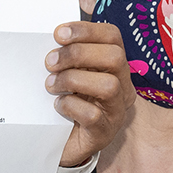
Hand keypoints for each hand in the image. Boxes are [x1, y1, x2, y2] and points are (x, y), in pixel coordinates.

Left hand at [49, 21, 133, 166]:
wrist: (60, 143)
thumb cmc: (65, 102)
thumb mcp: (67, 73)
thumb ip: (67, 53)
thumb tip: (55, 32)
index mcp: (114, 66)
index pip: (113, 36)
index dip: (86, 30)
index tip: (58, 34)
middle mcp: (122, 86)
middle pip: (114, 57)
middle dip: (78, 54)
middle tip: (50, 62)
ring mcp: (116, 111)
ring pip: (108, 85)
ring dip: (73, 80)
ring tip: (51, 85)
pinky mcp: (104, 132)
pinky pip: (92, 115)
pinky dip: (70, 106)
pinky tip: (57, 106)